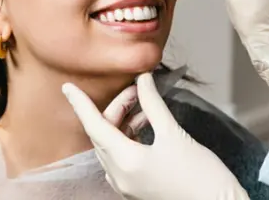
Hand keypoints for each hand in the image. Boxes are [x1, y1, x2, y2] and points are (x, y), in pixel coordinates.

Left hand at [62, 73, 249, 199]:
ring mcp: (127, 186)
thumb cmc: (200, 174)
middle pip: (103, 134)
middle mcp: (120, 176)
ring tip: (144, 107)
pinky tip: (145, 126)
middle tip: (137, 90)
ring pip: (112, 147)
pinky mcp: (137, 190)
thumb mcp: (174, 133)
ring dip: (123, 123)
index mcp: (125, 162)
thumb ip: (153, 104)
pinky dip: (128, 139)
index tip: (68, 87)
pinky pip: (121, 159)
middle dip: (116, 108)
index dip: (80, 104)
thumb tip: (143, 79)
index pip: (94, 126)